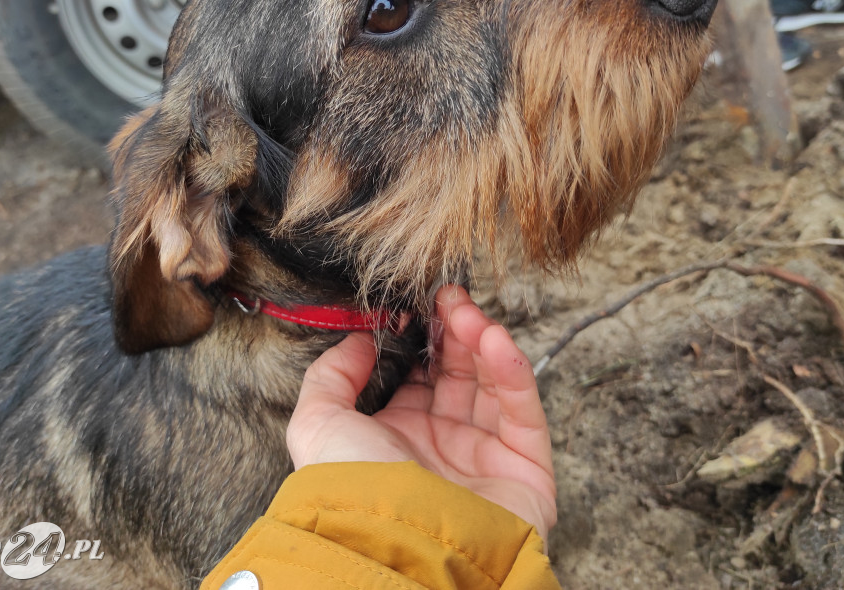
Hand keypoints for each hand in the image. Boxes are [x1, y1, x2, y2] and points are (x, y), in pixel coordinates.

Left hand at [286, 285, 556, 536]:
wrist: (401, 548)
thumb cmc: (354, 490)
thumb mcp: (317, 425)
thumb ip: (330, 375)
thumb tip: (357, 340)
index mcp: (397, 436)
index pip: (418, 374)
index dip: (421, 337)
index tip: (418, 303)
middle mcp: (442, 444)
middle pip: (458, 372)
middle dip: (454, 331)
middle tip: (448, 296)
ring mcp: (485, 456)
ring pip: (492, 383)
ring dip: (482, 340)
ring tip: (467, 312)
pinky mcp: (525, 467)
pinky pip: (523, 409)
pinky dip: (512, 370)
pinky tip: (494, 338)